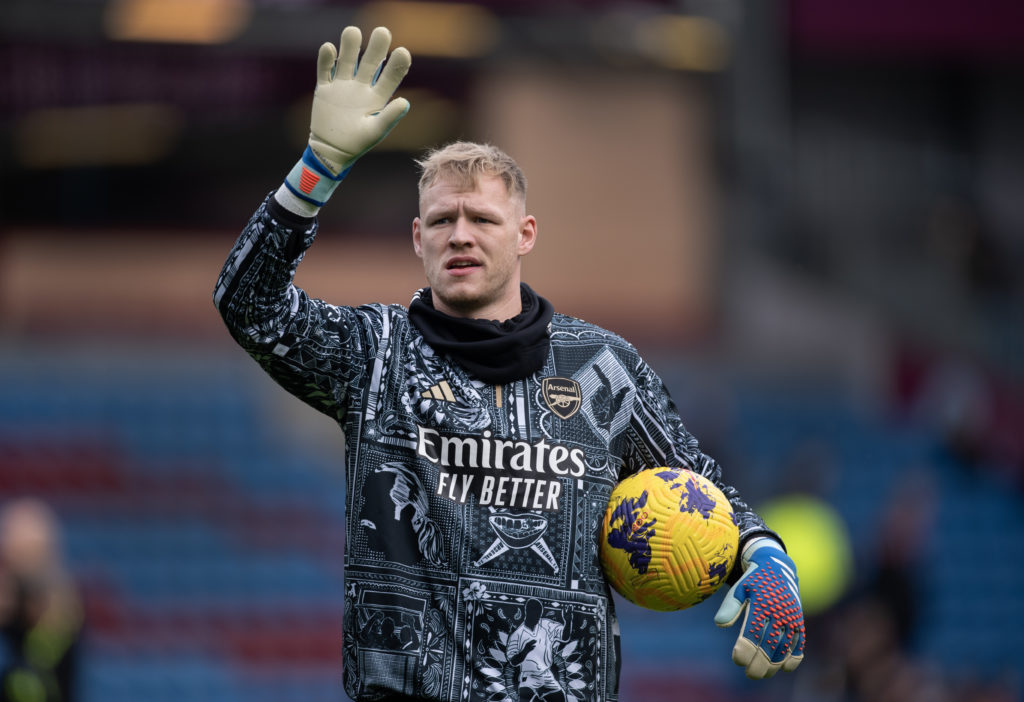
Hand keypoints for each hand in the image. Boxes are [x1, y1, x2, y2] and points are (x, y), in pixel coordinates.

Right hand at [308, 26, 410, 174]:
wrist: (331, 151)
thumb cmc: (358, 143)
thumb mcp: (375, 131)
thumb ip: (389, 117)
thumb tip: (405, 102)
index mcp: (378, 97)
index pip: (390, 77)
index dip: (397, 65)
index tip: (403, 52)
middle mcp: (362, 87)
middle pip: (371, 62)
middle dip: (376, 47)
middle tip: (383, 32)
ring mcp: (343, 86)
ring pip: (347, 60)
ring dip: (350, 46)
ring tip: (353, 32)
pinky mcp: (325, 88)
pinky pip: (325, 70)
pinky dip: (326, 59)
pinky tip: (329, 48)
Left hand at [714, 537, 804, 678]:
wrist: (777, 566)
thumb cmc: (753, 580)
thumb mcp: (740, 588)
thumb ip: (730, 606)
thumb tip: (719, 624)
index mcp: (762, 604)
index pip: (753, 632)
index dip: (745, 649)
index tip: (737, 660)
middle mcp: (779, 612)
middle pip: (770, 645)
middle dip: (760, 663)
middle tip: (750, 674)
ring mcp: (791, 617)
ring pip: (785, 647)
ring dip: (775, 664)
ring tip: (763, 674)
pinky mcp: (799, 620)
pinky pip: (799, 642)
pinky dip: (794, 656)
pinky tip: (785, 667)